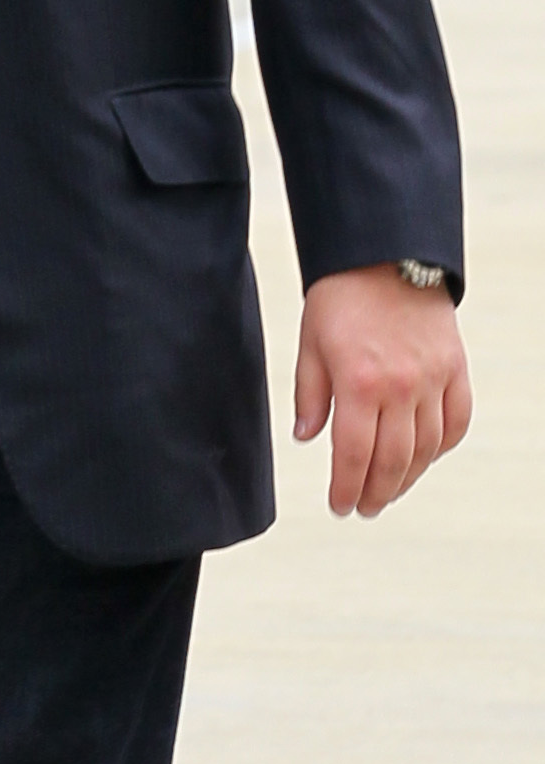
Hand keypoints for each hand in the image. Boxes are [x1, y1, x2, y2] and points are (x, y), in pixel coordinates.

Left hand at [293, 264, 470, 519]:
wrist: (385, 255)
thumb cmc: (340, 297)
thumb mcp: (309, 343)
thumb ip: (310, 395)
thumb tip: (306, 437)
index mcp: (358, 383)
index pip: (353, 455)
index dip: (345, 488)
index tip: (339, 506)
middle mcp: (400, 387)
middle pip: (393, 461)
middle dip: (377, 493)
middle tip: (364, 508)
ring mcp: (433, 379)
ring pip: (427, 448)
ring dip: (408, 477)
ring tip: (390, 490)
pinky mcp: (455, 368)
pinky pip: (456, 421)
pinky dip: (442, 445)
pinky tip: (425, 456)